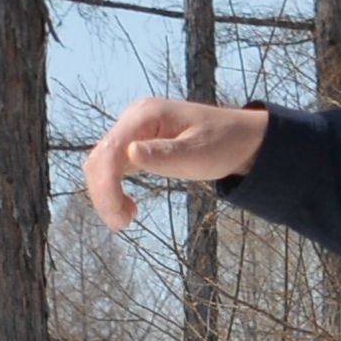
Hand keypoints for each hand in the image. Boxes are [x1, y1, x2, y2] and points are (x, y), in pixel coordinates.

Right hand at [82, 95, 269, 227]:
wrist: (241, 137)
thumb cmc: (224, 143)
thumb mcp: (201, 153)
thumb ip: (167, 155)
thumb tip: (130, 153)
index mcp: (146, 115)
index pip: (111, 149)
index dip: (107, 184)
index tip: (119, 215)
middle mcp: (133, 120)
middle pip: (100, 158)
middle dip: (103, 194)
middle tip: (122, 225)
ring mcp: (133, 132)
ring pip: (102, 165)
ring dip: (106, 194)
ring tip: (126, 220)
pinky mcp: (136, 145)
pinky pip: (113, 168)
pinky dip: (114, 190)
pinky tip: (130, 208)